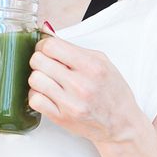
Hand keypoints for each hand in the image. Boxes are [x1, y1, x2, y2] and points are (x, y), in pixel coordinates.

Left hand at [27, 34, 142, 143]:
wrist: (121, 124)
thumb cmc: (113, 92)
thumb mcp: (102, 62)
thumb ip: (74, 49)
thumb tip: (47, 33)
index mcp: (92, 66)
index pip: (51, 46)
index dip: (44, 46)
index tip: (47, 50)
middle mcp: (80, 84)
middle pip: (38, 61)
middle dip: (40, 60)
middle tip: (47, 65)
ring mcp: (70, 103)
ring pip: (34, 79)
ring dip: (38, 78)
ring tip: (49, 81)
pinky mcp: (61, 118)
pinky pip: (35, 100)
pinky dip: (37, 95)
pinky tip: (47, 94)